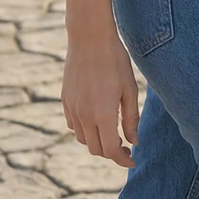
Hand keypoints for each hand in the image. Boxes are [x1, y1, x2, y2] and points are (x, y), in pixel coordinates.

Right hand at [61, 27, 140, 166]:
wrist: (89, 38)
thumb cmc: (115, 61)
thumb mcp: (129, 89)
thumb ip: (131, 118)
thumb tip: (133, 141)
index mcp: (103, 114)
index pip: (111, 150)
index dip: (122, 159)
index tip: (132, 160)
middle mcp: (84, 115)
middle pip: (96, 149)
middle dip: (111, 152)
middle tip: (126, 145)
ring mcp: (72, 108)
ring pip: (83, 139)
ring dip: (97, 142)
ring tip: (112, 132)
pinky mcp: (65, 100)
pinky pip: (73, 126)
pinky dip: (85, 130)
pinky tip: (96, 119)